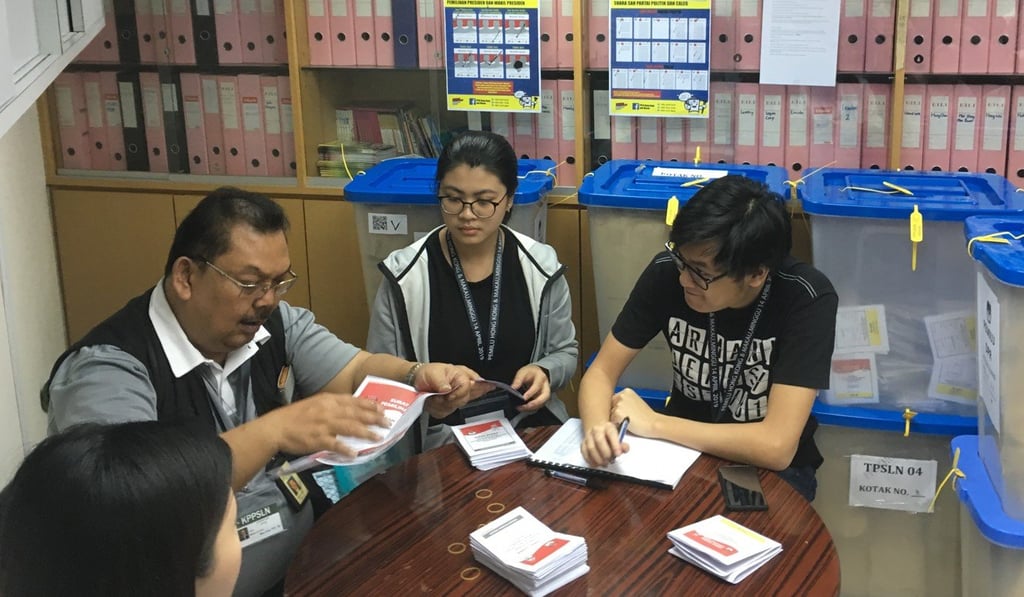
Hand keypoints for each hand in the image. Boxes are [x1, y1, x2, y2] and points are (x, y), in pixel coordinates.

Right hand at [267, 392, 388, 456]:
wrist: (276, 427)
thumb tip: (352, 410)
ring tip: (378, 438)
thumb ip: (333, 406)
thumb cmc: (296, 416)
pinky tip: (355, 453)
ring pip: (350, 428)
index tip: (382, 409)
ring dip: (366, 433)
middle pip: (356, 414)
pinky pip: (334, 444)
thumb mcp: (316, 403)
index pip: (353, 401)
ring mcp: (324, 425)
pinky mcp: (317, 440)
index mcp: (328, 400)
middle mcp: (328, 410)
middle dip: (374, 419)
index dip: (369, 405)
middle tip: (387, 423)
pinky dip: (345, 449)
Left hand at [418, 363, 478, 418]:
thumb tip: (447, 389)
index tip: (447, 393)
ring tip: (433, 395)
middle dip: (447, 399)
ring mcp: (456, 398)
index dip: (457, 393)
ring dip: (439, 404)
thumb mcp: (433, 373)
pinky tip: (433, 401)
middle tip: (437, 393)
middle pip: (462, 400)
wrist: (418, 380)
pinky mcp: (450, 406)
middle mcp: (462, 387)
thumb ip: (440, 381)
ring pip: (452, 408)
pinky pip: (445, 413)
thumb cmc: (428, 373)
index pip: (469, 386)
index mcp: (462, 375)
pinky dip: (436, 409)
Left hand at [511, 364, 549, 411]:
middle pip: (544, 397)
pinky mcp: (542, 399)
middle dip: (535, 403)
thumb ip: (518, 380)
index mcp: (540, 378)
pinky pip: (539, 406)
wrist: (535, 373)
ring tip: (521, 408)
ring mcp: (545, 394)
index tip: (524, 398)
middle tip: (525, 406)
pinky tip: (524, 409)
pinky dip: (532, 409)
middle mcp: (545, 386)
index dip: (530, 393)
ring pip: (542, 403)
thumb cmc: (530, 373)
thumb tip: (513, 388)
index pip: (537, 386)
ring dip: (532, 408)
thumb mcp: (522, 372)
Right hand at [580, 420, 628, 467]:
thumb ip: (623, 444)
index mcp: (608, 427)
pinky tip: (597, 464)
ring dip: (598, 459)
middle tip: (610, 460)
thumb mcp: (619, 437)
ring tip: (605, 463)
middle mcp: (597, 430)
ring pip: (591, 448)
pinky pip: (584, 453)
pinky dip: (591, 461)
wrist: (598, 431)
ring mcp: (588, 436)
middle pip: (599, 441)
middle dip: (605, 453)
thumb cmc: (611, 436)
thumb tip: (624, 449)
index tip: (618, 454)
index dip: (615, 444)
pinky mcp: (583, 444)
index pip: (611, 433)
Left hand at [610, 388, 657, 435]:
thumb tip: (615, 407)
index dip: (617, 408)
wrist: (653, 423)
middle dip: (615, 413)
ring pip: (610, 414)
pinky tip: (626, 424)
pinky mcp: (618, 413)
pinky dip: (617, 424)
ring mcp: (619, 404)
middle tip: (626, 418)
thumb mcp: (636, 402)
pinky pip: (612, 421)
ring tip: (627, 422)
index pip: (614, 400)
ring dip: (615, 419)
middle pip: (611, 406)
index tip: (624, 413)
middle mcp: (622, 395)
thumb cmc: (647, 416)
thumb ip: (625, 402)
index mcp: (626, 391)